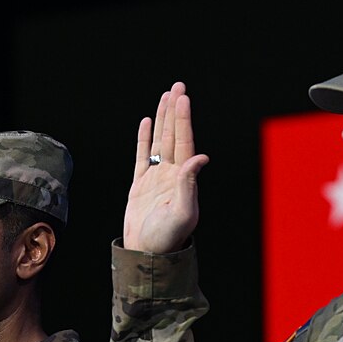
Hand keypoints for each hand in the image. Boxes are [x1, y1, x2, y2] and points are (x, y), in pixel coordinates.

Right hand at [124, 81, 209, 252]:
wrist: (147, 255)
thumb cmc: (167, 239)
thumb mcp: (183, 212)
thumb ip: (190, 184)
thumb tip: (201, 158)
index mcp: (184, 180)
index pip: (184, 142)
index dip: (183, 120)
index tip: (183, 98)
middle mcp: (172, 175)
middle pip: (173, 136)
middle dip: (175, 111)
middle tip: (177, 86)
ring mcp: (157, 178)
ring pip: (160, 141)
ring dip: (163, 119)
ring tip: (165, 97)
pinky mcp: (141, 185)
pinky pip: (143, 156)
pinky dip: (145, 138)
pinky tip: (148, 122)